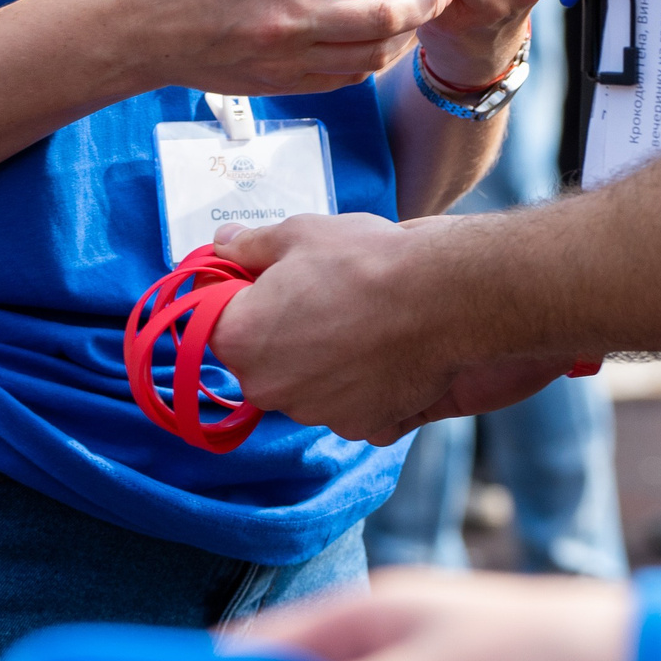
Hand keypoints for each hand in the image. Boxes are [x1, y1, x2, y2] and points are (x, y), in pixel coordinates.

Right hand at [111, 0, 469, 97]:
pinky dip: (371, 62)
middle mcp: (288, 16)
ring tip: (417, 15)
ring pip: (370, 54)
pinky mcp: (278, 85)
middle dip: (427, 2)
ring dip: (404, 36)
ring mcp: (284, 57)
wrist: (132, 30)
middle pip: (384, 15)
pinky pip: (343, 78)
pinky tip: (378, 43)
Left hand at [206, 212, 578, 441]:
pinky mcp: (359, 427)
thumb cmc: (366, 262)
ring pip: (304, 384)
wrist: (444, 298)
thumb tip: (221, 243)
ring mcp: (315, 413)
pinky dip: (357, 383)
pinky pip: (345, 403)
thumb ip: (248, 244)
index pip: (216, 324)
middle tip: (319, 297)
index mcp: (241, 340)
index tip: (267, 282)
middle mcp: (268, 388)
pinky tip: (379, 350)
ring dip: (319, 360)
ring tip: (357, 321)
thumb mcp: (298, 234)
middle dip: (280, 333)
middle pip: (260, 360)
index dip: (240, 299)